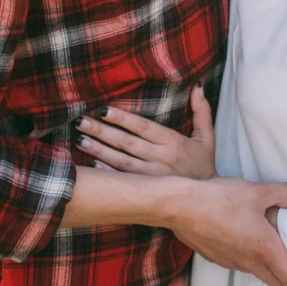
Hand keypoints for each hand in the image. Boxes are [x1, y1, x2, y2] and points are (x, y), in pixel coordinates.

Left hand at [79, 88, 215, 179]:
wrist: (204, 201)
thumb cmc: (202, 165)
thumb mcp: (207, 137)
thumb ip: (201, 111)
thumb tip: (197, 85)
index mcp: (173, 143)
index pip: (144, 127)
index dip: (123, 119)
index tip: (103, 110)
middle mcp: (160, 159)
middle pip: (127, 143)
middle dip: (102, 132)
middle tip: (81, 122)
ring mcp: (151, 177)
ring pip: (121, 162)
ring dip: (99, 150)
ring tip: (79, 140)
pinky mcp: (146, 190)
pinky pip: (123, 180)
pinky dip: (107, 172)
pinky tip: (91, 164)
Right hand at [172, 175, 286, 285]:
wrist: (180, 206)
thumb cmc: (220, 199)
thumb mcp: (258, 190)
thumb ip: (286, 195)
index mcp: (264, 249)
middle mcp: (248, 262)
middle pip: (275, 282)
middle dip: (286, 273)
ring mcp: (230, 263)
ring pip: (255, 272)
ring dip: (264, 263)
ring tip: (265, 240)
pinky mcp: (215, 258)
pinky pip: (237, 263)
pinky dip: (244, 256)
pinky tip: (239, 234)